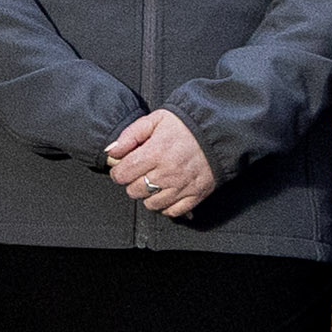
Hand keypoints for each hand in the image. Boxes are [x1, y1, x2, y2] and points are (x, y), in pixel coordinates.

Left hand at [100, 106, 218, 222]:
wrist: (220, 131)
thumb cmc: (186, 124)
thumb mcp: (156, 119)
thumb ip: (130, 134)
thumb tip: (111, 151)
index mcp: (155, 152)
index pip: (122, 174)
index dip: (118, 172)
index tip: (123, 168)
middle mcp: (167, 173)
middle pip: (134, 191)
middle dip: (133, 182)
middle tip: (141, 172)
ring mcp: (182, 186)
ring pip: (151, 204)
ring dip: (148, 195)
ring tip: (154, 182)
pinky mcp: (196, 195)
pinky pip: (172, 211)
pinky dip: (166, 206)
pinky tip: (167, 193)